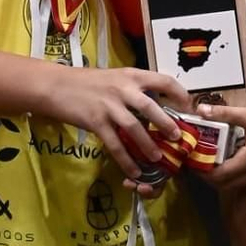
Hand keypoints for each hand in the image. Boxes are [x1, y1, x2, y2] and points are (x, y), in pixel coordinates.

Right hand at [42, 68, 192, 184]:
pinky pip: (115, 144)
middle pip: (151, 107)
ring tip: (158, 158)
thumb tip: (156, 104)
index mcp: (131, 75)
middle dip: (166, 124)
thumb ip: (133, 88)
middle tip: (178, 138)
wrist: (56, 85)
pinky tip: (134, 171)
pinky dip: (126, 160)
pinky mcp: (96, 122)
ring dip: (148, 145)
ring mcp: (109, 106)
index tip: (189, 107)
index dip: (179, 93)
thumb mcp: (115, 77)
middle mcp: (123, 88)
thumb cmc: (87, 81)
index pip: (163, 79)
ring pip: (134, 128)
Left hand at [197, 95, 245, 192]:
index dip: (203, 172)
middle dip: (211, 177)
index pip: (220, 177)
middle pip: (227, 185)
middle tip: (199, 161)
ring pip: (238, 182)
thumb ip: (224, 114)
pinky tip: (230, 155)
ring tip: (212, 159)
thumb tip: (200, 111)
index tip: (192, 161)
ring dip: (223, 176)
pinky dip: (235, 172)